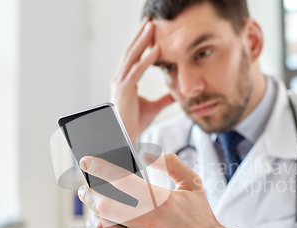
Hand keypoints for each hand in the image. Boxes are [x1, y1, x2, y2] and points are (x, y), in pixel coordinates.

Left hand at [78, 153, 235, 227]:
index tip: (87, 161)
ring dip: (98, 216)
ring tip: (100, 207)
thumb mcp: (193, 183)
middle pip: (104, 207)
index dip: (100, 169)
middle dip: (90, 195)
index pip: (122, 181)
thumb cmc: (201, 217)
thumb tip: (146, 153)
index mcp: (162, 202)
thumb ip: (170, 163)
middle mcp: (150, 225)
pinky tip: (119, 225)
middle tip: (87, 188)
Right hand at [110, 19, 174, 140]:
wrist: (124, 137)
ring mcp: (121, 82)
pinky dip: (147, 59)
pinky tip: (157, 49)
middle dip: (140, 35)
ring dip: (143, 40)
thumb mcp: (153, 108)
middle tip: (150, 21)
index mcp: (125, 80)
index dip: (141, 43)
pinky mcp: (125, 89)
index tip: (150, 31)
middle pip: (131, 51)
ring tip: (152, 27)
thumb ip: (164, 99)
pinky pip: (137, 70)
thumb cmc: (134, 123)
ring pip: (132, 56)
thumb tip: (176, 94)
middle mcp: (120, 78)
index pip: (133, 57)